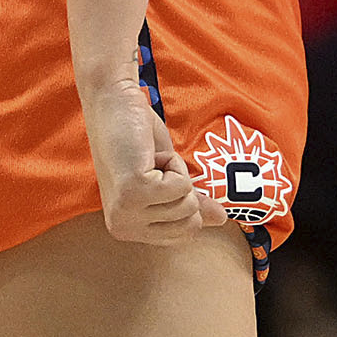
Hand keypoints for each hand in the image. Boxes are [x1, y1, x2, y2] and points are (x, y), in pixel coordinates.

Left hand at [88, 81, 220, 244]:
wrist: (115, 105)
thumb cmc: (137, 140)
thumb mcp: (167, 178)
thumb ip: (191, 202)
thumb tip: (221, 219)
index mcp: (127, 231)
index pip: (186, 232)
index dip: (183, 198)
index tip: (157, 177)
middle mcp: (122, 228)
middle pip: (190, 223)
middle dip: (182, 188)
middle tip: (153, 168)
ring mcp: (126, 211)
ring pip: (187, 203)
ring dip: (175, 173)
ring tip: (149, 159)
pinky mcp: (134, 191)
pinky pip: (182, 186)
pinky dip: (174, 163)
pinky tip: (149, 154)